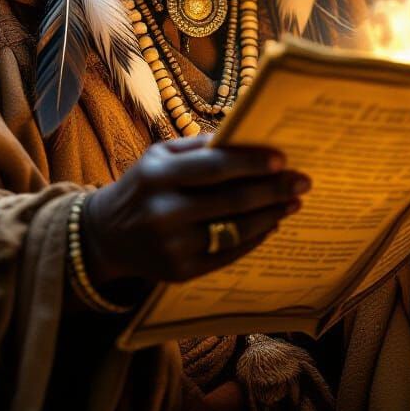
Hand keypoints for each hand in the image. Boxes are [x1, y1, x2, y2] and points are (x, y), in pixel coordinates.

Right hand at [81, 134, 308, 288]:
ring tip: (293, 202)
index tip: (282, 159)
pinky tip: (271, 224)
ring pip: (235, 231)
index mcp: (157, 176)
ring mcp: (172, 247)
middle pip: (231, 201)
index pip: (213, 167)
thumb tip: (246, 137)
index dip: (251, 163)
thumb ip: (198, 146)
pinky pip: (228, 255)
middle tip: (302, 180)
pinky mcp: (181, 273)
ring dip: (271, 215)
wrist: (106, 235)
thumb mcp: (159, 155)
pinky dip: (254, 238)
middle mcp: (163, 213)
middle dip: (272, 190)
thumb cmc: (143, 184)